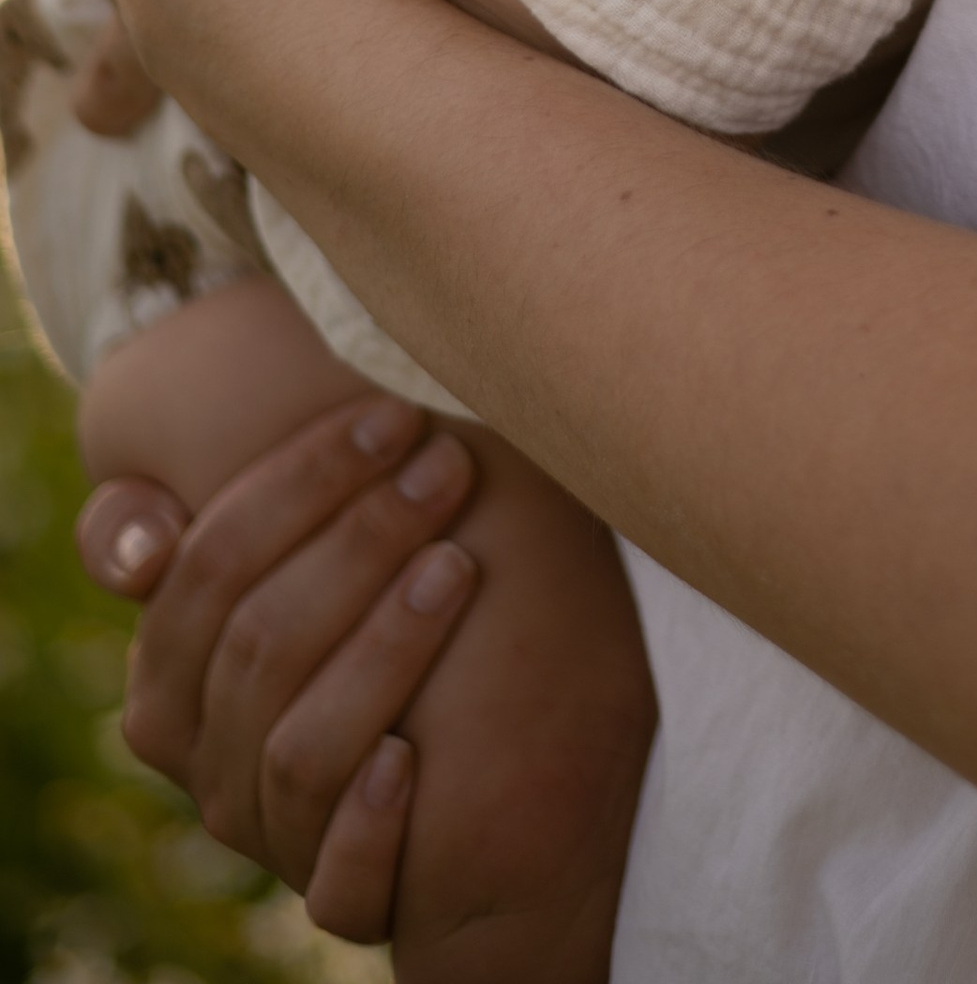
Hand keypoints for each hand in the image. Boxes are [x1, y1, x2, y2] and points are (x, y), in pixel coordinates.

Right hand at [78, 396, 481, 939]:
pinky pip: (340, 885)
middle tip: (447, 464)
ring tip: (459, 565)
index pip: (208, 563)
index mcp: (172, 675)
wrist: (489, 765)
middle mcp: (208, 763)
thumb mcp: (309, 552)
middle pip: (261, 640)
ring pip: (302, 750)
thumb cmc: (385, 614)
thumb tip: (147, 542)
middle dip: (360, 535)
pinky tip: (414, 757)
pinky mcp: (343, 900)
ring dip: (381, 651)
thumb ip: (231, 519)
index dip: (298, 481)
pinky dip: (371, 823)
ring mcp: (272, 836)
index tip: (391, 415)